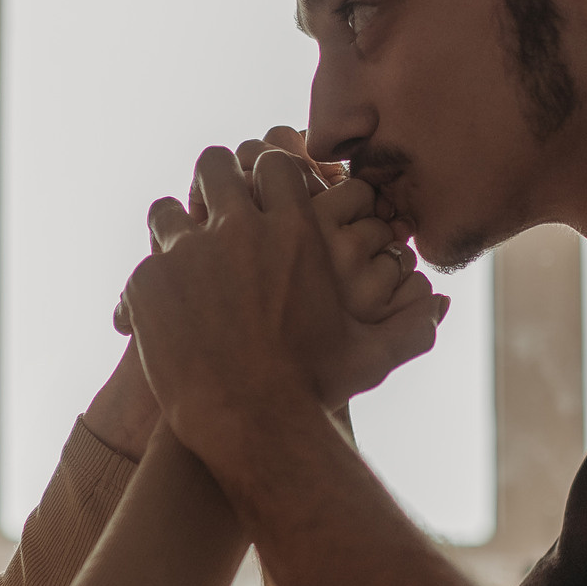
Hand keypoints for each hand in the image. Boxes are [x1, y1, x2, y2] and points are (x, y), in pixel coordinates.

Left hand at [120, 146, 443, 465]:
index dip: (264, 172)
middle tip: (214, 211)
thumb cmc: (316, 389)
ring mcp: (188, 252)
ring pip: (169, 208)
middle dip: (214, 182)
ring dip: (176, 226)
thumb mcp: (371, 355)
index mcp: (294, 229)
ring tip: (184, 256)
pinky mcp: (149, 282)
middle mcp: (239, 229)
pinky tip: (163, 308)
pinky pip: (144, 261)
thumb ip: (410, 324)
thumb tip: (442, 303)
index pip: (272, 161)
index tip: (259, 192)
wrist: (251, 424)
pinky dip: (153, 282)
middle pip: (215, 165)